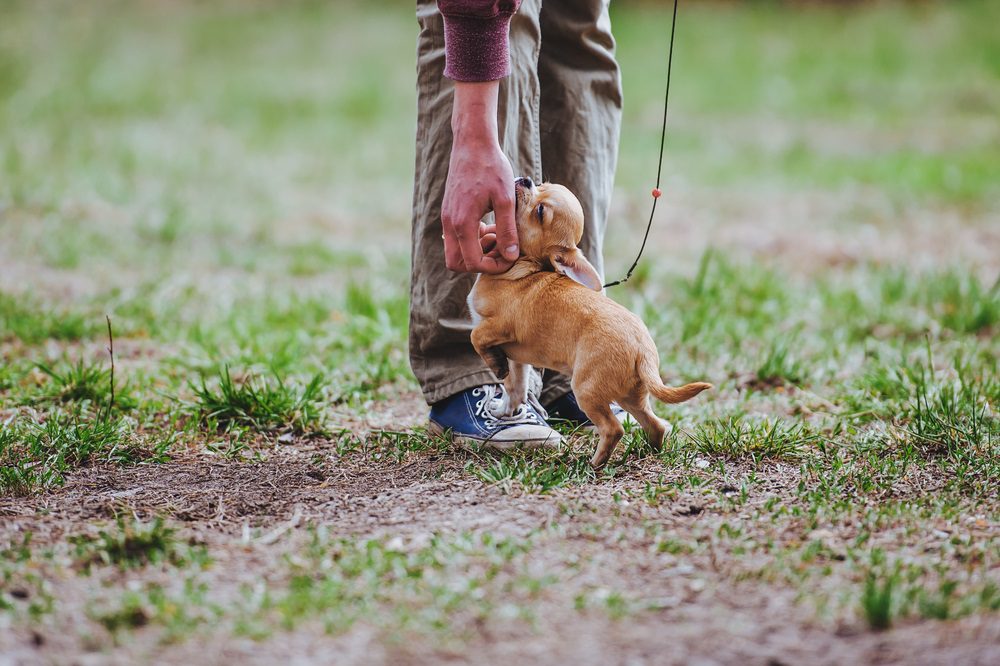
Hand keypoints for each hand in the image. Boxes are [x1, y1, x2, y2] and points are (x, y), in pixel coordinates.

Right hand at [440, 81, 519, 273]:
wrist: (472, 144)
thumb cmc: (492, 168)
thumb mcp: (506, 199)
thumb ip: (508, 230)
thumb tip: (511, 256)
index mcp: (463, 223)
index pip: (472, 263)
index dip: (493, 266)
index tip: (510, 256)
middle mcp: (450, 224)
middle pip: (458, 264)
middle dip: (481, 262)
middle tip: (502, 247)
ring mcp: (448, 218)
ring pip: (457, 252)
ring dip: (479, 250)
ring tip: (500, 233)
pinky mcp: (450, 213)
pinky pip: (458, 238)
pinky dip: (474, 239)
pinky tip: (491, 224)